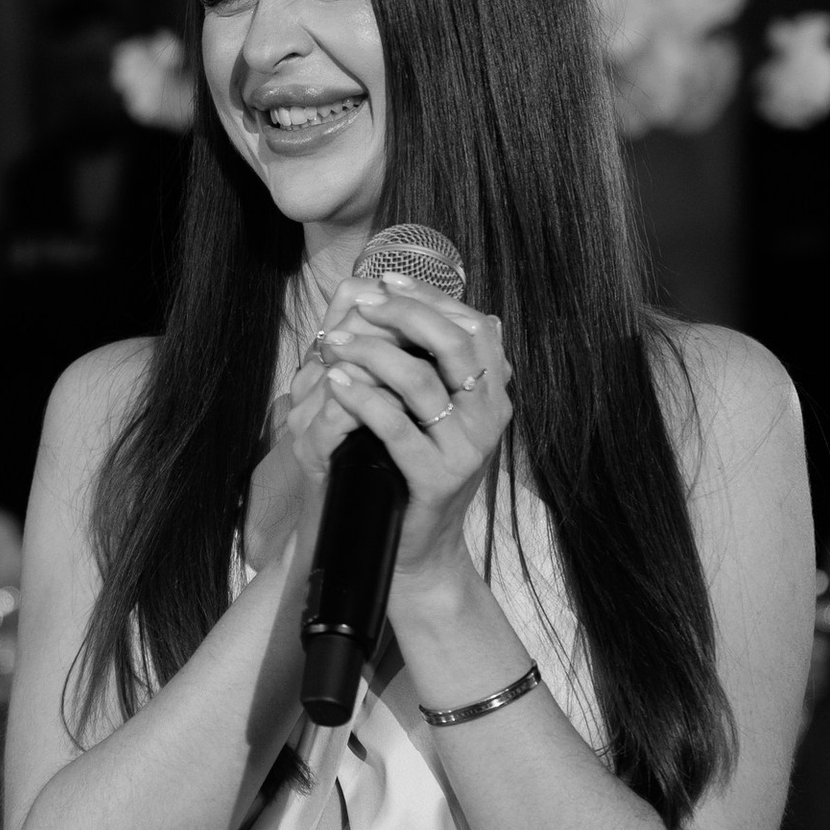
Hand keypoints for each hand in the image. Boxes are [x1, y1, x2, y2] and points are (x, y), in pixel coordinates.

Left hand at [283, 273, 512, 589]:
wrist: (418, 548)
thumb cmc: (417, 470)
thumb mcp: (436, 413)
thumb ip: (433, 364)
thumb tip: (414, 301)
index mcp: (494, 394)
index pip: (473, 326)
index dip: (430, 299)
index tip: (387, 282)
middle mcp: (490, 418)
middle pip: (453, 343)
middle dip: (403, 315)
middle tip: (361, 306)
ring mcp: (467, 450)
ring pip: (421, 381)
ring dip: (371, 353)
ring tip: (334, 342)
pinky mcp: (436, 478)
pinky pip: (396, 426)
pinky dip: (361, 397)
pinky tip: (335, 381)